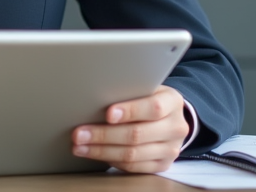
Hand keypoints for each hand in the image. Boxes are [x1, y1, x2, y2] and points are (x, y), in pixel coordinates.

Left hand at [70, 85, 189, 173]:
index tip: (108, 114)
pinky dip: (111, 161)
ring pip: (132, 154)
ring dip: (102, 151)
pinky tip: (95, 154)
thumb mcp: (146, 88)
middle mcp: (175, 127)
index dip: (130, 111)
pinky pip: (133, 167)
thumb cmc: (149, 98)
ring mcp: (171, 149)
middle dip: (104, 135)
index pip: (153, 107)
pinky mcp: (162, 165)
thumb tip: (95, 97)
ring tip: (80, 146)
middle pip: (137, 134)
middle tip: (80, 133)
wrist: (170, 117)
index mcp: (173, 102)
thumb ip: (129, 92)